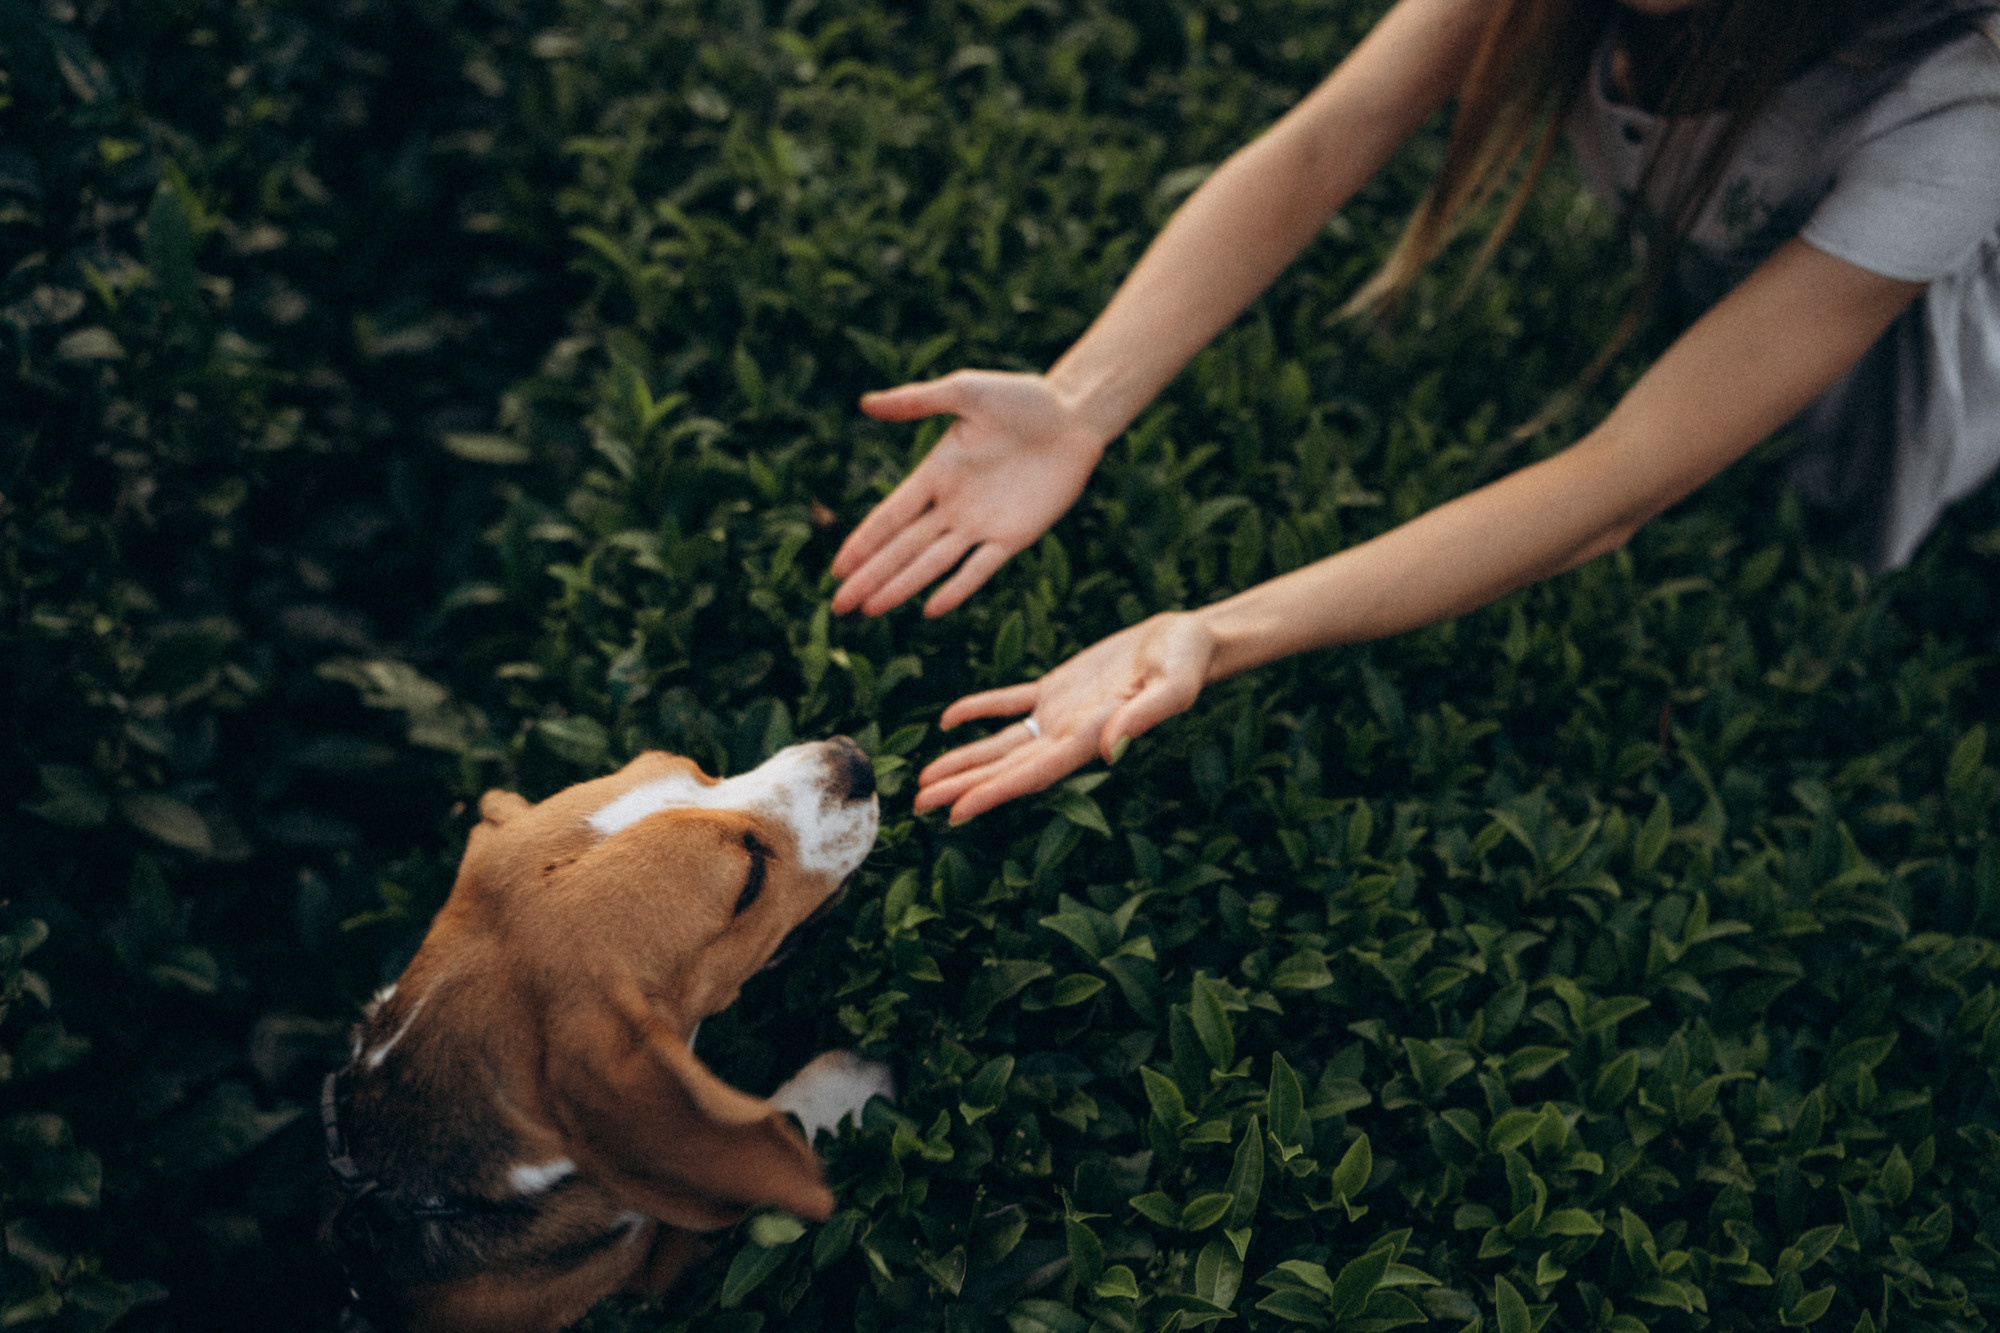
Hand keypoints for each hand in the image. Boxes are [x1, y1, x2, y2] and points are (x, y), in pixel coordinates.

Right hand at [831, 371, 1102, 617]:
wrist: (1075, 416)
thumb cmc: (1022, 398)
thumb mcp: (965, 392)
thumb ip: (917, 401)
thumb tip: (865, 404)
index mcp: (936, 474)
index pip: (890, 517)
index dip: (863, 543)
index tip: (837, 568)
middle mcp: (952, 506)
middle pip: (902, 549)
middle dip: (870, 577)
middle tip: (838, 607)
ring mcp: (981, 525)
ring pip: (932, 564)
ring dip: (901, 587)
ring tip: (870, 610)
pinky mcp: (1014, 536)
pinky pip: (980, 569)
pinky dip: (957, 588)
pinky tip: (930, 610)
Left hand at [913, 612, 1216, 822]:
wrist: (1190, 640)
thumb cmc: (1187, 662)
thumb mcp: (1171, 686)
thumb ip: (1142, 716)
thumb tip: (1111, 750)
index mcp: (1090, 737)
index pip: (1033, 773)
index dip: (994, 792)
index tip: (956, 810)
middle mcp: (1070, 734)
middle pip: (1008, 768)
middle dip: (964, 786)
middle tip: (918, 806)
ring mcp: (1062, 713)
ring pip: (1003, 744)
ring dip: (964, 760)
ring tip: (925, 781)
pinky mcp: (1059, 688)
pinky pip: (1011, 703)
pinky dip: (980, 710)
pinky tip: (948, 719)